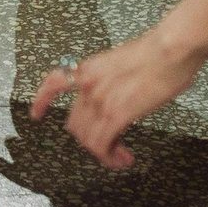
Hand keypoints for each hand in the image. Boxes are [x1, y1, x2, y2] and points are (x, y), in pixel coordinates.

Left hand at [27, 32, 206, 169]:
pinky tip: (123, 159)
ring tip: (120, 156)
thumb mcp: (124, 61)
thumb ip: (113, 78)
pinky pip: (102, 145)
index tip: (37, 113)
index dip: (42, 101)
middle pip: (75, 123)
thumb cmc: (158, 51)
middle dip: (90, 139)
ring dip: (103, 153)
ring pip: (87, 139)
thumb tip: (121, 90)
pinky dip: (110, 158)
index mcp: (89, 69)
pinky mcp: (117, 114)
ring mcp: (100, 100)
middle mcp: (88, 85)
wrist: (171, 48)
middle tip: (109, 145)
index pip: (54, 83)